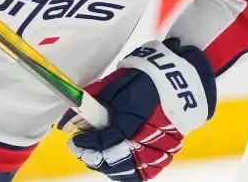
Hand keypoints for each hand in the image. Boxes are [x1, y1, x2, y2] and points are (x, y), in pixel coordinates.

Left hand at [57, 38, 216, 180]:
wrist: (181, 76)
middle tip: (81, 149)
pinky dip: (128, 171)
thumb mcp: (115, 84)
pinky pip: (146, 171)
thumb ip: (92, 103)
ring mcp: (161, 146)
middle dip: (93, 157)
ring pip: (130, 171)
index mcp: (134, 114)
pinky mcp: (169, 152)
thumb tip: (65, 123)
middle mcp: (149, 135)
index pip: (104, 141)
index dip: (86, 144)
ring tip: (96, 156)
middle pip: (115, 161)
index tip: (74, 140)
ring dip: (109, 166)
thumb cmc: (145, 76)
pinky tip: (116, 162)